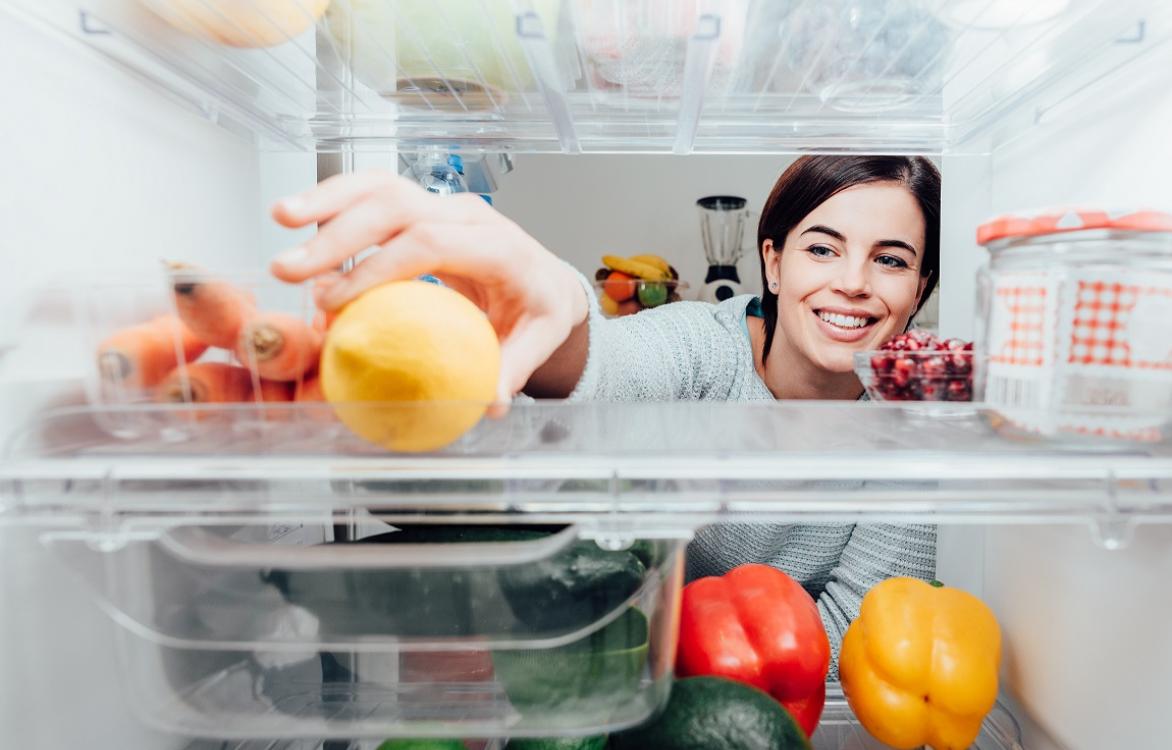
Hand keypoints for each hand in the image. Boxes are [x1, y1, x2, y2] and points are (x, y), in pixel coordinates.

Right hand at [270, 171, 588, 404]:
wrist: (546, 279)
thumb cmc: (538, 309)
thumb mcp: (539, 340)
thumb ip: (513, 368)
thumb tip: (490, 402)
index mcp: (499, 246)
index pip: (431, 243)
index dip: (379, 267)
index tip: (336, 301)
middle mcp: (468, 215)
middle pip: (397, 206)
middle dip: (339, 234)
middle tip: (291, 269)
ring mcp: (443, 205)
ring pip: (381, 186)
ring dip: (327, 200)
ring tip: (280, 218)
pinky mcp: (422, 207)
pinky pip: (374, 193)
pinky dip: (334, 200)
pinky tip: (296, 216)